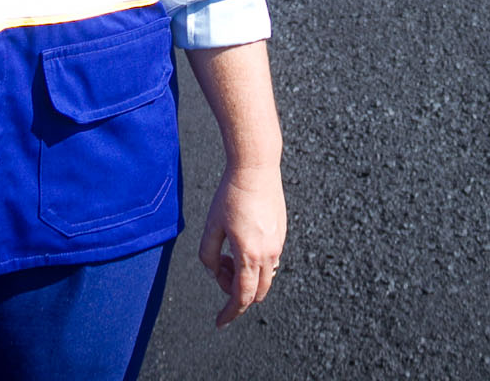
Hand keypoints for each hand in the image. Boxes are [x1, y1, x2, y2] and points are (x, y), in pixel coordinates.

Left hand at [198, 160, 284, 327]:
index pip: (242, 297)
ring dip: (244, 277)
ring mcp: (278, 244)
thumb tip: (214, 270)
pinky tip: (238, 243)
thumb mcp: (211, 226)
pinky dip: (253, 264)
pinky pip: (269, 261)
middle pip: (256, 293)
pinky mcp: (281, 234)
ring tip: (226, 253)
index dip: (230, 313)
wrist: (256, 167)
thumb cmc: (231, 195)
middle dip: (235, 293)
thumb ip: (208, 255)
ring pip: (264, 277)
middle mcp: (268, 253)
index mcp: (249, 254)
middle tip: (218, 272)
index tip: (219, 322)